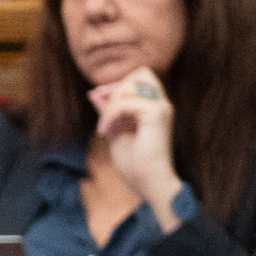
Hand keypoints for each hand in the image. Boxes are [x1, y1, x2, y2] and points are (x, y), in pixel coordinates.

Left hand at [90, 72, 185, 214]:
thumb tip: (94, 92)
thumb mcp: (115, 131)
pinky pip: (126, 101)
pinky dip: (110, 114)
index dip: (118, 84)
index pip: (140, 76)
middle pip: (141, 73)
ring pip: (131, 84)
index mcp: (154, 107)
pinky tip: (104, 132)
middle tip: (104, 111)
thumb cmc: (135, 163)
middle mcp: (161, 103)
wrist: (149, 182)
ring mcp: (161, 107)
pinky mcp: (157, 114)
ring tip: (104, 126)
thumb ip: (107, 111)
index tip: (100, 103)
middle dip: (116, 87)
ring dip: (110, 103)